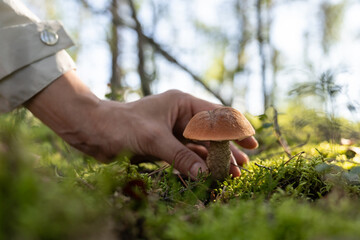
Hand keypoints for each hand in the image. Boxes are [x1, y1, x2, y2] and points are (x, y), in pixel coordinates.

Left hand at [26, 70, 257, 178]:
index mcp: (182, 103)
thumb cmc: (121, 125)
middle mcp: (181, 115)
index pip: (216, 115)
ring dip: (215, 159)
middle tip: (243, 165)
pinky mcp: (165, 144)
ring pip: (201, 146)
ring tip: (231, 174)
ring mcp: (173, 131)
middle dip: (227, 149)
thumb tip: (205, 174)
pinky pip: (187, 155)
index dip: (235, 129)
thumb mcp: (154, 139)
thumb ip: (180, 156)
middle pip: (211, 132)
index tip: (251, 142)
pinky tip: (208, 174)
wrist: (94, 131)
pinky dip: (198, 165)